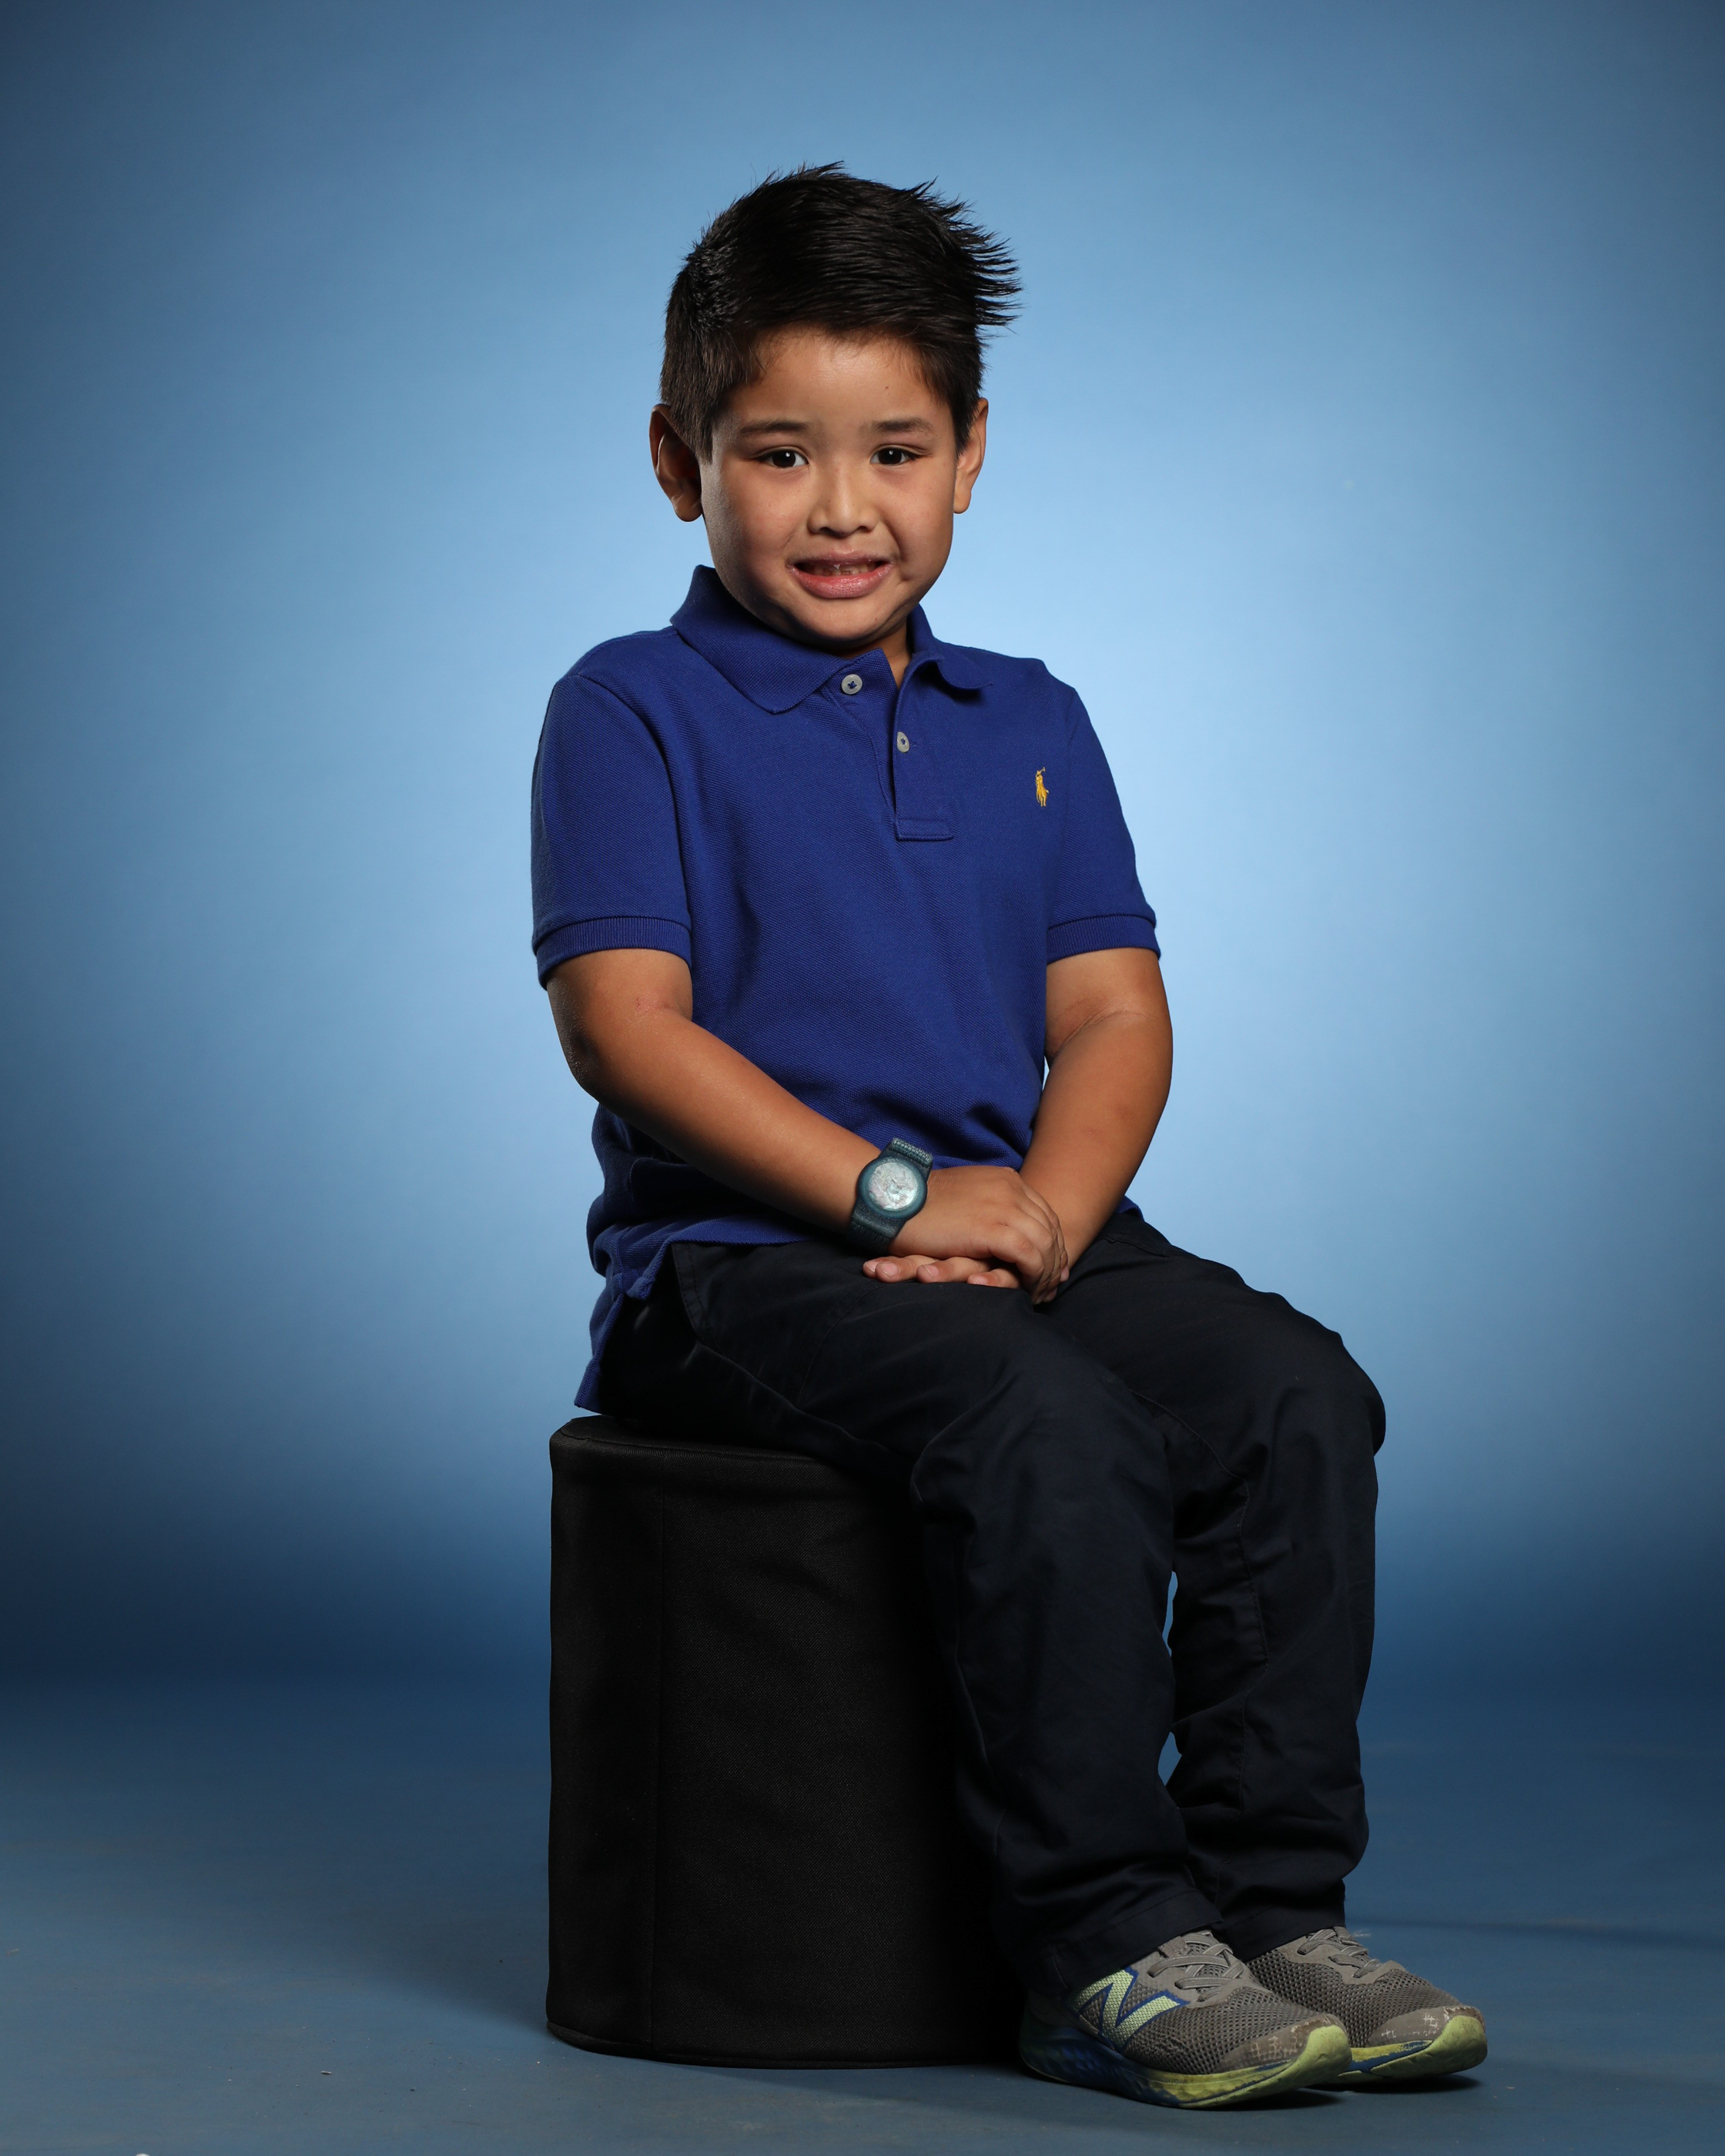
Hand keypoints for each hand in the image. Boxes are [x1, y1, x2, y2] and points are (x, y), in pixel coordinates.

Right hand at [861, 1165, 1068, 1302]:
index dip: (1051, 1242)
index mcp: (1007, 1180)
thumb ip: (990, 1208)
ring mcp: (1004, 1207)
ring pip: (1044, 1244)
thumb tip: (1003, 1229)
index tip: (1050, 1266)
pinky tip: (1027, 1290)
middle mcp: (1011, 1189)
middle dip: (1054, 1259)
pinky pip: (1029, 1256)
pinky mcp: (993, 1229)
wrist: (896, 1198)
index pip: (1043, 1214)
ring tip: (1040, 1293)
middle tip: (1051, 1285)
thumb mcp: (966, 1197)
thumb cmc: (923, 1204)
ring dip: (1045, 1272)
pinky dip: (1033, 1275)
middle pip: (1049, 1229)